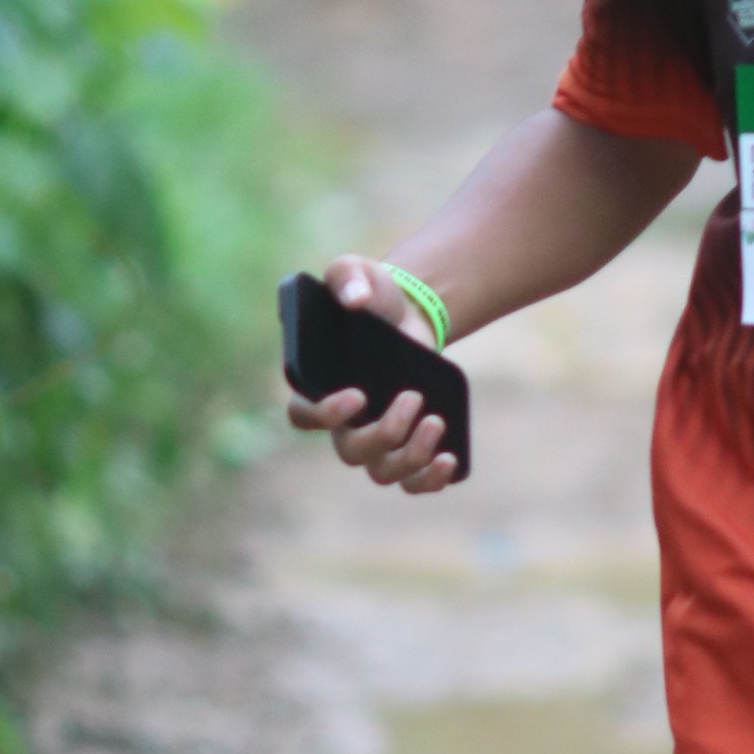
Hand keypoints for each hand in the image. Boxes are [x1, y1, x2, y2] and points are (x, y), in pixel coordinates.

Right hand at [283, 254, 460, 494]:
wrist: (408, 310)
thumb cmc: (372, 294)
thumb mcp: (355, 272)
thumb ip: (346, 277)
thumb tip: (355, 300)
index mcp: (317, 386)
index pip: (303, 417)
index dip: (326, 415)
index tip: (357, 395)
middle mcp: (341, 422)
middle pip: (350, 451)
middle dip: (384, 432)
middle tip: (413, 398)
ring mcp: (374, 438)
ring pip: (381, 472)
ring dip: (410, 457)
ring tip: (436, 423)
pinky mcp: (407, 444)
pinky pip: (411, 481)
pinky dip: (430, 480)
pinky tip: (451, 459)